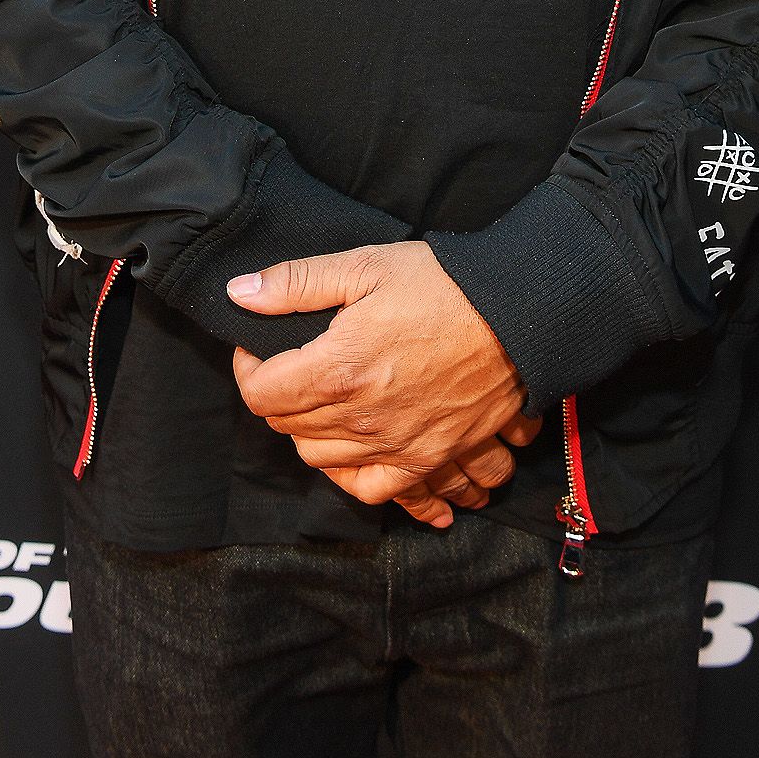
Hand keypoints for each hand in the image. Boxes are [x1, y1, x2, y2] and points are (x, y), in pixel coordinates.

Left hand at [229, 242, 527, 517]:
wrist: (520, 315)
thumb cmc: (443, 285)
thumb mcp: (366, 265)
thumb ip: (296, 282)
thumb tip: (239, 294)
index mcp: (339, 368)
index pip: (261, 394)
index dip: (249, 368)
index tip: (259, 348)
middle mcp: (362, 417)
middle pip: (288, 428)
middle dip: (279, 397)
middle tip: (294, 366)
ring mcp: (396, 446)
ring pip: (322, 460)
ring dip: (311, 433)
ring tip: (324, 401)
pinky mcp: (428, 459)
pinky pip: (375, 491)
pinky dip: (355, 478)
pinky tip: (355, 455)